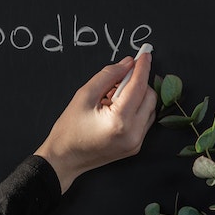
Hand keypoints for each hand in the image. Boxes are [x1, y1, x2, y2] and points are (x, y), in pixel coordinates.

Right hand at [35, 53, 156, 192]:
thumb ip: (108, 76)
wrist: (64, 160)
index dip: (142, 67)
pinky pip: (144, 120)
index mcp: (120, 121)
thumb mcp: (84, 96)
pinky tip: (116, 107)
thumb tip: (128, 63)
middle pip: (149, 97)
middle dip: (138, 82)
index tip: (145, 54)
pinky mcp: (135, 146)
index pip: (138, 87)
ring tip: (112, 96)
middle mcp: (133, 134)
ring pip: (150, 109)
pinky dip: (135, 108)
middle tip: (118, 78)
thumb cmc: (69, 130)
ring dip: (137, 96)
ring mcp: (136, 142)